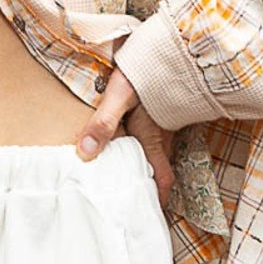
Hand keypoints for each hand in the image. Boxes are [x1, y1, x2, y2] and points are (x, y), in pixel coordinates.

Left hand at [74, 67, 175, 208]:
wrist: (176, 47)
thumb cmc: (149, 71)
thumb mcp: (120, 95)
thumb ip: (103, 122)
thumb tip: (86, 152)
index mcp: (152, 139)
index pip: (162, 179)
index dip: (158, 200)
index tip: (149, 216)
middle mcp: (163, 135)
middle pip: (160, 169)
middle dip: (150, 187)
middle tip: (134, 199)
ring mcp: (167, 122)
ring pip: (159, 152)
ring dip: (146, 165)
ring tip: (126, 174)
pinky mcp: (166, 108)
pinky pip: (158, 135)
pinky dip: (147, 145)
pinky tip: (131, 140)